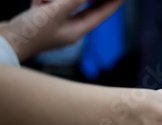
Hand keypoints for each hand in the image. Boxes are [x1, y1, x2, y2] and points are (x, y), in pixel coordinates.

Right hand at [0, 0, 122, 61]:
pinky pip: (46, 3)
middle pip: (85, 7)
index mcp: (76, 32)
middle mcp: (68, 29)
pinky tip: (37, 1)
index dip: (111, 4)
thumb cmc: (28, 33)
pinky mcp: (40, 20)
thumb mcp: (53, 13)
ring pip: (62, 2)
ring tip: (43, 2)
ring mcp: (54, 25)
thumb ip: (73, 0)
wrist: (2, 44)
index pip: (99, 15)